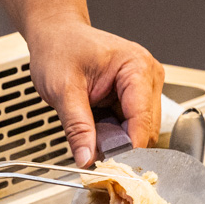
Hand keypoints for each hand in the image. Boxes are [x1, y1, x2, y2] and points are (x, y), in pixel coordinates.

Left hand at [26, 20, 163, 166]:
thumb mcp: (63, 89)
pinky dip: (113, 135)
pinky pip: (130, 127)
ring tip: (90, 136)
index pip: (143, 120)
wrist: (56, 35)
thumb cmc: (60, 49)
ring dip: (117, 142)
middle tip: (92, 156)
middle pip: (146, 130)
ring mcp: (144, 88)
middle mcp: (148, 76)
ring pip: (140, 132)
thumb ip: (77, 126)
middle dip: (121, 147)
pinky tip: (96, 130)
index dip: (128, 148)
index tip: (110, 168)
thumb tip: (86, 158)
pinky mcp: (135, 98)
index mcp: (137, 68)